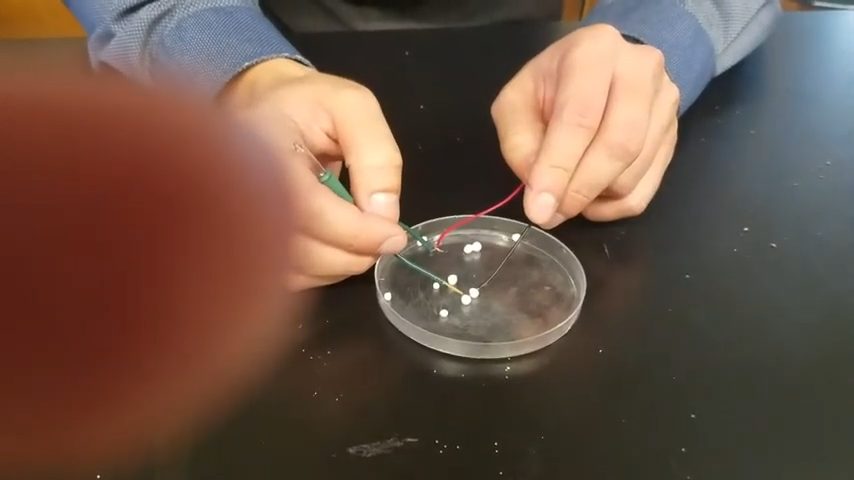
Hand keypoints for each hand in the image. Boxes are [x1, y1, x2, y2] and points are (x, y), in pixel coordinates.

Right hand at [225, 59, 406, 289]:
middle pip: (300, 251)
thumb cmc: (306, 104)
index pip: (306, 209)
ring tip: (362, 235)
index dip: (355, 231)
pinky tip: (336, 244)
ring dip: (341, 264)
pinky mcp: (240, 247)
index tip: (394, 235)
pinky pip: (286, 279)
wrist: (258, 109)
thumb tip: (385, 213)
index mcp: (259, 151)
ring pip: (295, 272)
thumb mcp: (352, 106)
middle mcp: (235, 195)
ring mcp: (232, 226)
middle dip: (354, 252)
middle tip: (386, 237)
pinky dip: (322, 271)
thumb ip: (375, 153)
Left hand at [491, 24, 679, 226]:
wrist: (604, 67)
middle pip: (619, 145)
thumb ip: (520, 145)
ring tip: (566, 198)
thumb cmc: (553, 85)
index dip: (558, 167)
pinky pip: (648, 188)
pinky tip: (592, 199)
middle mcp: (641, 70)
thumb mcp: (517, 103)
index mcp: (594, 51)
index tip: (539, 207)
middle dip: (580, 189)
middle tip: (552, 213)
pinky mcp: (674, 134)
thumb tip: (541, 195)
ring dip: (596, 198)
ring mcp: (666, 102)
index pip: (580, 116)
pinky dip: (615, 206)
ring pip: (635, 172)